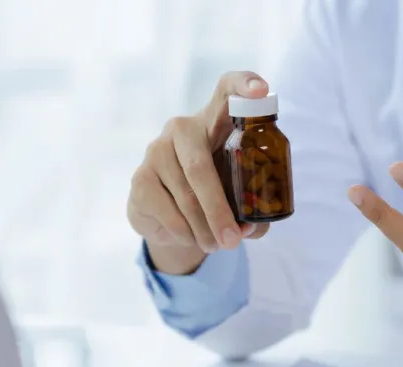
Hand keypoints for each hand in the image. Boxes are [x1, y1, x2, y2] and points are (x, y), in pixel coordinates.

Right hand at [127, 71, 270, 274]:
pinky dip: (186, 233)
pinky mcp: (140, 177)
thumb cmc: (215, 197)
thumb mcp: (240, 202)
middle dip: (219, 210)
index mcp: (215, 122)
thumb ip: (253, 212)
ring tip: (218, 245)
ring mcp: (157, 150)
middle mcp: (183, 127)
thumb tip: (251, 228)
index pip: (227, 90)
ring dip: (205, 229)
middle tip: (233, 240)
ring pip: (185, 196)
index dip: (244, 85)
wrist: (170, 218)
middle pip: (200, 166)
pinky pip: (168, 211)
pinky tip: (193, 238)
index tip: (262, 92)